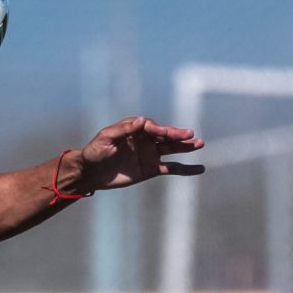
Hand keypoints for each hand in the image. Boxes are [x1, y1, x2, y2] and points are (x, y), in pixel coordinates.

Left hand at [71, 116, 204, 192]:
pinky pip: (172, 168)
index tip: (163, 133)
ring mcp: (150, 154)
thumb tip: (142, 120)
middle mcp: (146, 139)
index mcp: (135, 128)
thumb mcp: (106, 138)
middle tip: (190, 134)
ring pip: (172, 149)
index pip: (151, 127)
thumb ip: (124, 130)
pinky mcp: (152, 169)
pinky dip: (186, 169)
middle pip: (165, 136)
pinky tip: (200, 168)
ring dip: (186, 147)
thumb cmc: (95, 151)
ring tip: (200, 144)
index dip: (158, 129)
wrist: (91, 172)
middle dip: (177, 135)